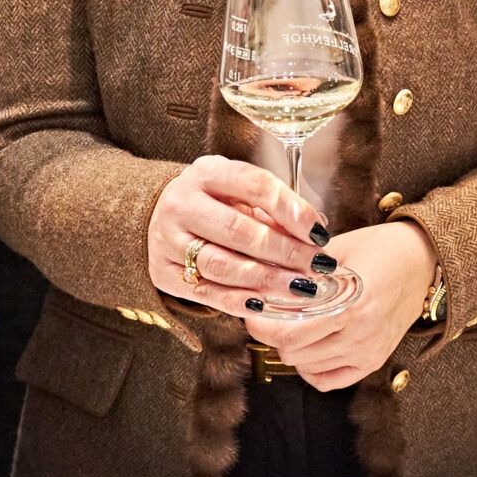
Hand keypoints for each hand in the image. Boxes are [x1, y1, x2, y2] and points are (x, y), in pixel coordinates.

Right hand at [146, 155, 325, 314]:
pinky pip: (206, 293)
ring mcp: (168, 240)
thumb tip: (317, 229)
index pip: (254, 185)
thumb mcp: (238, 190)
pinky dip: (238, 301)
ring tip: (301, 287)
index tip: (319, 233)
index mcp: (206, 173)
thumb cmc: (212, 202)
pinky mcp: (164, 273)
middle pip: (239, 230)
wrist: (157, 217)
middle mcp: (182, 204)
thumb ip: (273, 206)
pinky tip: (265, 303)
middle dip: (285, 251)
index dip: (291, 209)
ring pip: (222, 265)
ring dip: (268, 279)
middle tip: (317, 265)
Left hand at [257, 220, 439, 391]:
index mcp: (351, 306)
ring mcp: (368, 353)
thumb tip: (262, 277)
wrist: (425, 259)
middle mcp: (360, 336)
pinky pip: (328, 380)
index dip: (260, 324)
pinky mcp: (373, 362)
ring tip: (292, 323)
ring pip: (305, 367)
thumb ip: (301, 268)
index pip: (288, 333)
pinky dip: (311, 368)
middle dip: (272, 333)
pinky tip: (310, 346)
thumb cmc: (381, 247)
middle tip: (268, 314)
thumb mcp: (337, 250)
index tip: (251, 309)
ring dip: (291, 348)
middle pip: (292, 353)